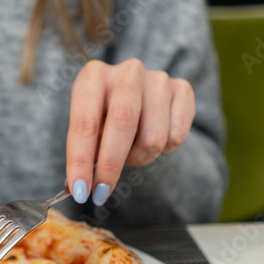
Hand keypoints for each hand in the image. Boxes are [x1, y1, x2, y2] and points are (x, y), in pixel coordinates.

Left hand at [66, 59, 195, 206]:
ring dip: (140, 157)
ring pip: (154, 136)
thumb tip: (81, 186)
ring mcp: (158, 79)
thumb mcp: (89, 129)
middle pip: (123, 122)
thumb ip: (85, 152)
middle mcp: (127, 72)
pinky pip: (177, 136)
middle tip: (103, 191)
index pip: (85, 123)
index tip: (81, 190)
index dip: (81, 160)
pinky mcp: (183, 89)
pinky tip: (154, 138)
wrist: (139, 97)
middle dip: (111, 164)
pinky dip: (164, 149)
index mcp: (93, 76)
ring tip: (132, 151)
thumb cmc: (105, 117)